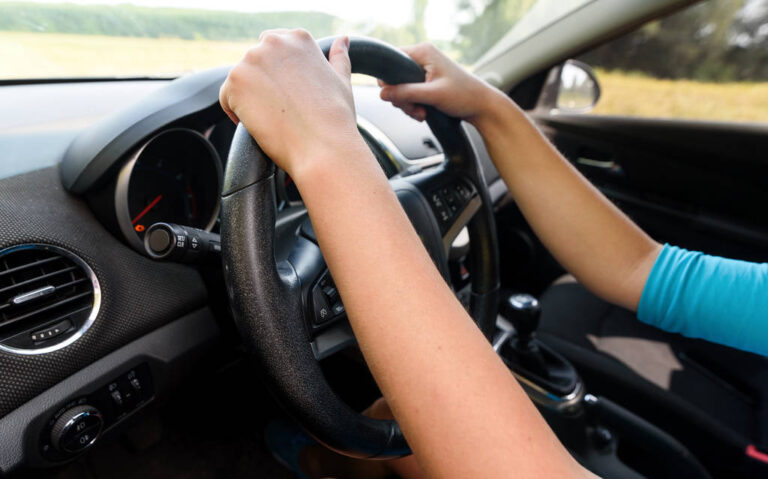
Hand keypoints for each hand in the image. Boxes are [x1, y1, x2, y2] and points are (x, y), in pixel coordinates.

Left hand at [219, 30, 364, 177]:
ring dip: (251, 100)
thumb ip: (338, 58)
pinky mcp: (235, 82)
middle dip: (263, 85)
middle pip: (255, 63)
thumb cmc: (336, 119)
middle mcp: (273, 42)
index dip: (279, 74)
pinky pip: (226, 98)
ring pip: (241, 81)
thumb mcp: (342, 81)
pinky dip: (238, 114)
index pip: (274, 47)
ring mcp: (252, 60)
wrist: (324, 147)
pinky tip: (261, 125)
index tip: (288, 94)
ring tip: (275, 120)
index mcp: (298, 38)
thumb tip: (342, 40)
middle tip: (281, 110)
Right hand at [379, 43, 501, 123]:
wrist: (482, 106)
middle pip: (395, 77)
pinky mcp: (427, 81)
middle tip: (414, 109)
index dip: (388, 80)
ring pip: (402, 88)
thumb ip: (406, 93)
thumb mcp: (432, 95)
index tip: (395, 97)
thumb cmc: (464, 96)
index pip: (391, 60)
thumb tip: (382, 94)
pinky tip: (423, 113)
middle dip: (401, 98)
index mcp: (423, 51)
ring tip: (422, 113)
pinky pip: (410, 93)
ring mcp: (425, 69)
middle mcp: (423, 57)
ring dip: (408, 104)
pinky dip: (414, 105)